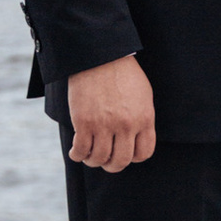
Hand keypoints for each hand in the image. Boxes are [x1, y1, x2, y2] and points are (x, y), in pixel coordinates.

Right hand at [67, 52, 155, 171]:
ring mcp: (105, 125)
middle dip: (113, 165)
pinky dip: (77, 155)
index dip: (133, 158)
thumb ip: (142, 118)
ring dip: (93, 161)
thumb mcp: (143, 95)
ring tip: (90, 156)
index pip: (143, 153)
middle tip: (106, 161)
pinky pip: (81, 150)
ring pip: (99, 159)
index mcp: (144, 118)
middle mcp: (126, 125)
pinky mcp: (84, 122)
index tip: (125, 154)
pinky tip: (76, 152)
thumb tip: (138, 139)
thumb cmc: (122, 72)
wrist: (99, 55)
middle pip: (121, 161)